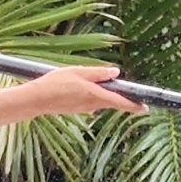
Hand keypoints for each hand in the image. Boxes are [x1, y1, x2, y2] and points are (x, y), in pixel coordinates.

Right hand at [18, 66, 137, 116]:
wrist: (35, 100)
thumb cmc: (54, 83)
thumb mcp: (77, 72)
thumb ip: (97, 72)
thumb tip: (115, 72)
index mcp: (94, 94)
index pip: (119, 101)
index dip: (133, 105)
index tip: (145, 108)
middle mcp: (91, 105)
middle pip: (113, 103)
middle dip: (125, 102)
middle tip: (139, 102)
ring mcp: (84, 109)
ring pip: (103, 103)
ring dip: (111, 99)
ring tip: (117, 93)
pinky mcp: (77, 109)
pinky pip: (92, 103)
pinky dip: (98, 99)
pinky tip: (92, 90)